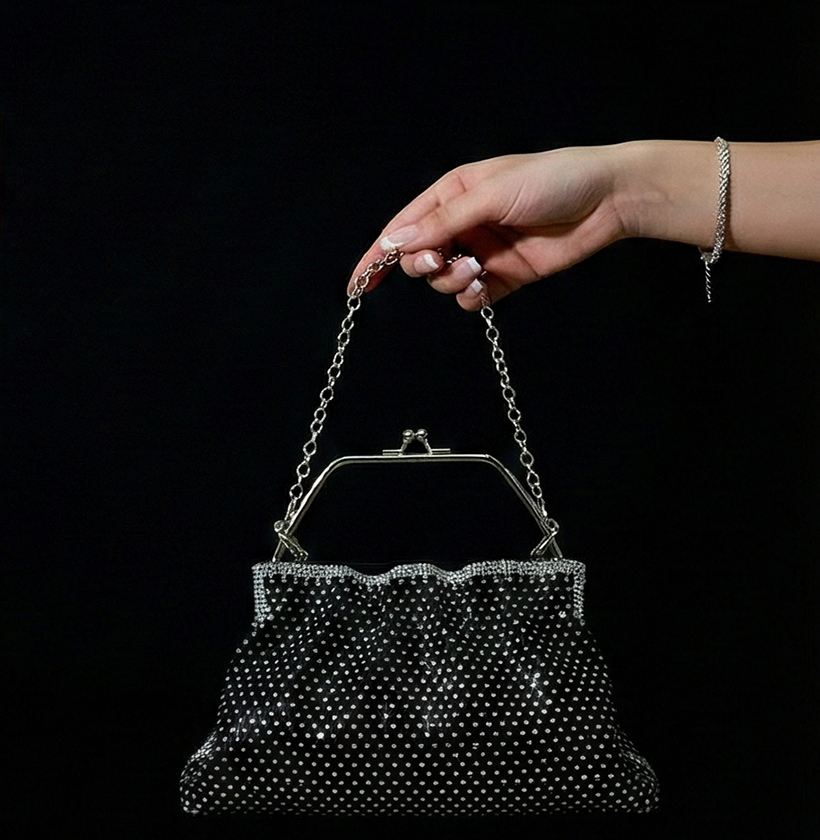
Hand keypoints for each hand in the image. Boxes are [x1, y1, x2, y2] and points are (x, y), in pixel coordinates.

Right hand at [348, 145, 627, 309]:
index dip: (377, 256)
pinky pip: (471, 298)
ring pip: (444, 281)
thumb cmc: (551, 181)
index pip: (403, 228)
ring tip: (479, 268)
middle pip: (419, 257)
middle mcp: (463, 224)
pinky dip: (471, 298)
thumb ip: (442, 221)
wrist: (606, 200)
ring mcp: (482, 252)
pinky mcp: (504, 277)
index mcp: (452, 194)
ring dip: (452, 280)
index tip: (356, 285)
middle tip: (440, 261)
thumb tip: (395, 241)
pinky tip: (484, 287)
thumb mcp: (490, 193)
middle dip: (422, 265)